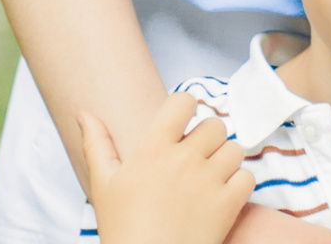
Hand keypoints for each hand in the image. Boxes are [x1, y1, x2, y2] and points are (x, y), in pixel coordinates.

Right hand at [79, 93, 254, 243]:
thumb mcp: (104, 185)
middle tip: (196, 158)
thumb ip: (96, 143)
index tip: (183, 125)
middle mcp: (184, 159)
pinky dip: (239, 184)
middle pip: (214, 124)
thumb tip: (83, 112)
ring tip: (210, 178)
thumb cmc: (123, 229)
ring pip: (233, 149)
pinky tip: (223, 196)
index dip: (186, 108)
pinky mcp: (227, 206)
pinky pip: (247, 177)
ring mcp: (208, 182)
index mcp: (153, 148)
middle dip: (208, 138)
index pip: (183, 101)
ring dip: (225, 161)